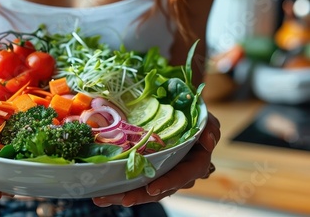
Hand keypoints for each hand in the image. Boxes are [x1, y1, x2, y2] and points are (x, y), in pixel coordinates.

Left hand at [92, 112, 220, 206]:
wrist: (177, 111)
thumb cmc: (191, 114)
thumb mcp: (203, 116)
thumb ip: (209, 126)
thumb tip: (209, 141)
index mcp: (194, 163)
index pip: (183, 176)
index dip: (168, 183)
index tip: (151, 189)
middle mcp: (177, 173)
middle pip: (158, 189)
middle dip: (138, 196)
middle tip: (121, 198)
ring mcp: (161, 174)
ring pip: (143, 190)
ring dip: (122, 195)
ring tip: (102, 198)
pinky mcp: (147, 171)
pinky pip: (134, 182)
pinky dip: (118, 188)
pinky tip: (100, 193)